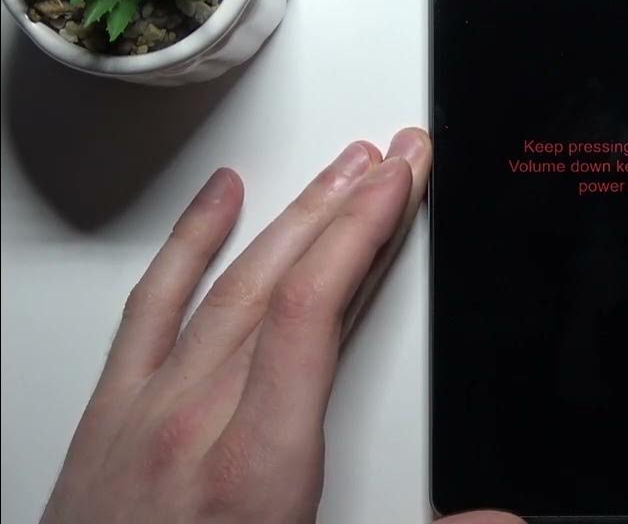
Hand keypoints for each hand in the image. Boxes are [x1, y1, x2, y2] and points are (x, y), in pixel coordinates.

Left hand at [38, 127, 517, 523]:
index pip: (317, 309)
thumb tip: (503, 520)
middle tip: (394, 155)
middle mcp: (195, 426)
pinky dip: (188, 242)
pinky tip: (219, 199)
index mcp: (259, 469)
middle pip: (281, 281)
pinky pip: (151, 307)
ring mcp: (143, 413)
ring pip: (226, 284)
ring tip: (339, 169)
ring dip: (290, 216)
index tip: (401, 179)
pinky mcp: (109, 416)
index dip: (365, 230)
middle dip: (347, 206)